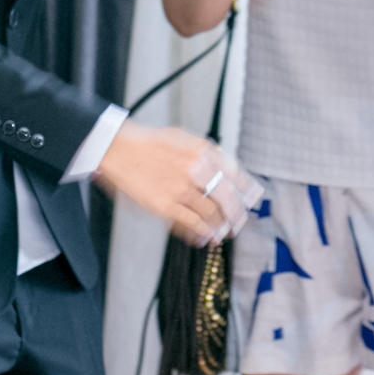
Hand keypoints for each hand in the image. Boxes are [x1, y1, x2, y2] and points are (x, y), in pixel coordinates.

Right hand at [94, 122, 261, 244]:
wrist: (119, 149)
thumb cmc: (150, 142)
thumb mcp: (185, 138)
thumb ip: (207, 152)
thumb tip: (227, 168)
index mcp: (203, 151)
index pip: (235, 174)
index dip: (247, 190)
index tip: (254, 199)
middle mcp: (197, 170)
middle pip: (228, 198)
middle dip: (238, 214)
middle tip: (241, 223)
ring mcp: (181, 189)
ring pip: (212, 214)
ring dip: (222, 226)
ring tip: (225, 232)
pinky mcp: (165, 205)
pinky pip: (191, 223)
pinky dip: (203, 231)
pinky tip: (207, 236)